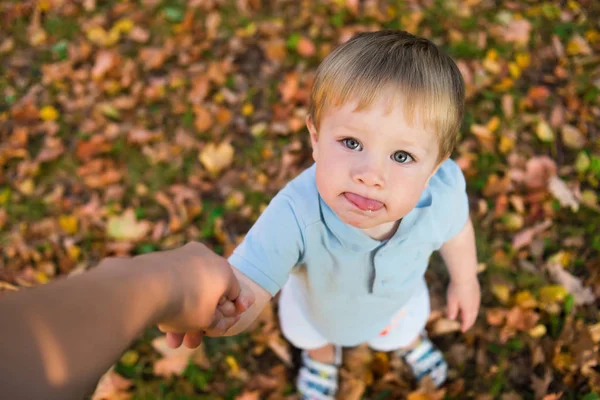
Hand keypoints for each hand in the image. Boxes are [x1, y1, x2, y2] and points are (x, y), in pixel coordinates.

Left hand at [138, 242, 254, 347]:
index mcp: (224, 270)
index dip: (230, 313)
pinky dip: (171, 303)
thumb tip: (218, 322)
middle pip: (208, 294)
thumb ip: (218, 322)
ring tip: (174, 342)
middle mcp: (205, 258)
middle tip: (194, 340)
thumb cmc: (186, 304)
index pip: (234, 292)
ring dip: (184, 318)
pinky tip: (162, 326)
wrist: (145, 287)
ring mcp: (182, 257)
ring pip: (189, 291)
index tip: (222, 327)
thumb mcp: (207, 321)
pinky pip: (173, 284)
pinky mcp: (161, 260)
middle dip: (202, 321)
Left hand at [446, 277, 479, 331]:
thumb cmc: (456, 288)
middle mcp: (475, 305)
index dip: (465, 326)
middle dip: (469, 322)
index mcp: (468, 309)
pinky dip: (472, 308)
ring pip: (475, 310)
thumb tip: (451, 318)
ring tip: (466, 317)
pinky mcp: (477, 292)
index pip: (468, 321)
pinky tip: (468, 305)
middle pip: (473, 317)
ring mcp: (477, 298)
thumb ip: (451, 310)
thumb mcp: (451, 300)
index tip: (463, 330)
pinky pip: (476, 303)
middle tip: (465, 326)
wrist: (465, 274)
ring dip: (471, 315)